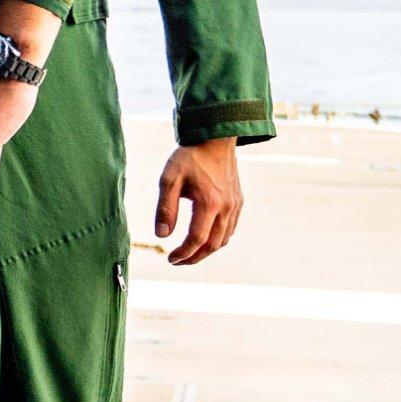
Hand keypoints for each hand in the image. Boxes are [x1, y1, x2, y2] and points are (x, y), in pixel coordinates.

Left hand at [150, 137, 243, 264]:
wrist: (214, 140)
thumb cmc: (189, 158)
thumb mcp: (169, 179)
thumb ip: (165, 208)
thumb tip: (162, 235)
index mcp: (209, 203)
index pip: (197, 239)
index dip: (183, 253)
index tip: (170, 259)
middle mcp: (227, 208)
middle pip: (213, 245)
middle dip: (194, 258)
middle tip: (177, 262)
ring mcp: (235, 206)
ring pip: (224, 239)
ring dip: (206, 251)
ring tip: (188, 254)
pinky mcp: (238, 202)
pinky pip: (230, 229)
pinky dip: (217, 239)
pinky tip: (204, 239)